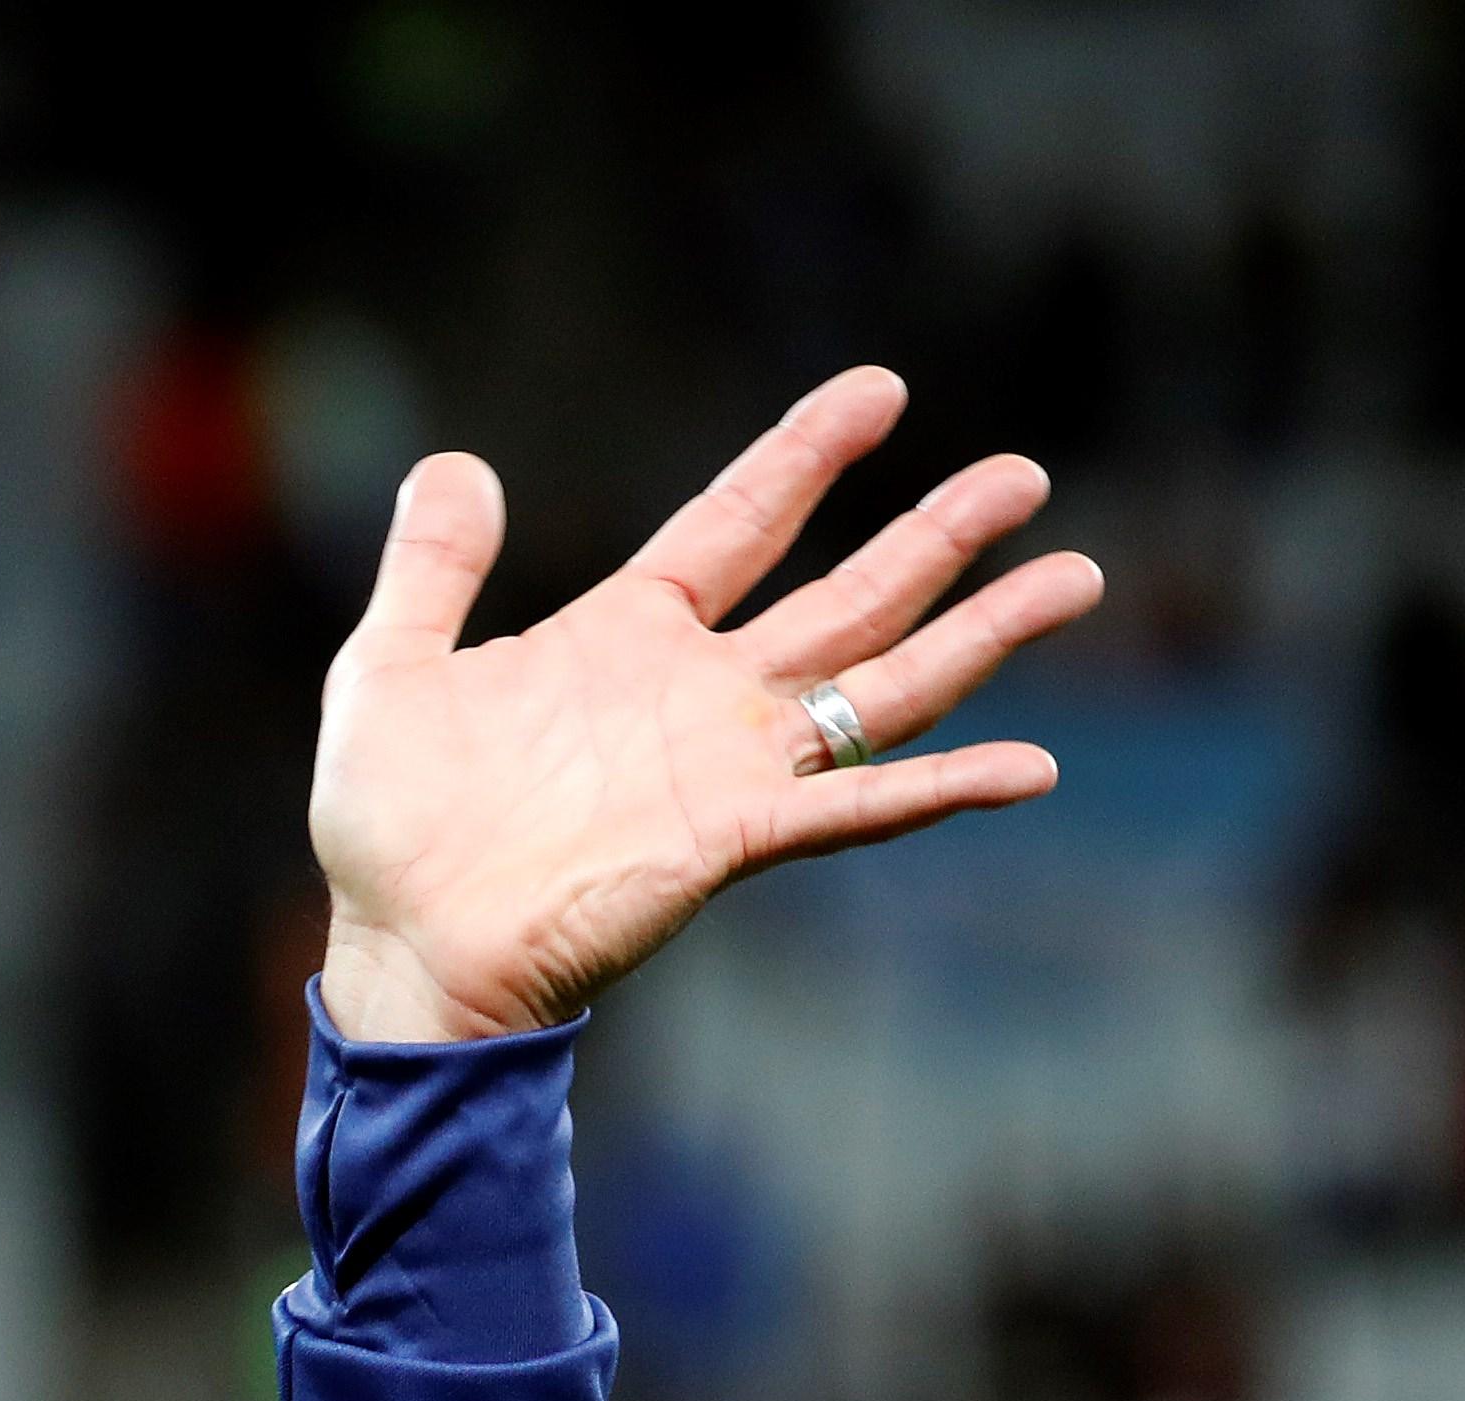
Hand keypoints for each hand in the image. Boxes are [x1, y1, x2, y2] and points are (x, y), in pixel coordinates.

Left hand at [309, 368, 1102, 1040]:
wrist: (401, 948)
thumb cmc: (391, 828)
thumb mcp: (389, 669)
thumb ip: (431, 567)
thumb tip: (456, 463)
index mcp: (626, 636)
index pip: (739, 521)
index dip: (807, 456)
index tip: (880, 389)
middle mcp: (698, 693)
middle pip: (848, 595)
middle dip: (937, 535)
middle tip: (1024, 473)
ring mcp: (728, 766)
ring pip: (882, 684)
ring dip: (979, 634)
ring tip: (1075, 577)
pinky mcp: (734, 839)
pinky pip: (859, 808)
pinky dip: (945, 787)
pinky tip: (1032, 766)